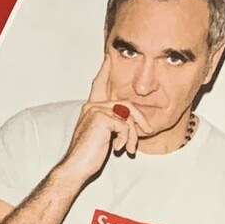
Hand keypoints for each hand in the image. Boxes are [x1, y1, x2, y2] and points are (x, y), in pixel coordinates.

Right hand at [58, 52, 147, 183]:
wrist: (76, 167)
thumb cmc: (88, 156)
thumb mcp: (104, 137)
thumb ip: (113, 124)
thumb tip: (130, 122)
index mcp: (90, 108)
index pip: (99, 84)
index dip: (105, 70)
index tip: (109, 56)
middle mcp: (92, 106)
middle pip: (126, 103)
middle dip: (139, 119)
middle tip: (147, 131)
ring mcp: (96, 110)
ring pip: (128, 115)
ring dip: (133, 134)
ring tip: (129, 148)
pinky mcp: (101, 118)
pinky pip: (125, 125)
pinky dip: (126, 139)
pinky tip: (117, 149)